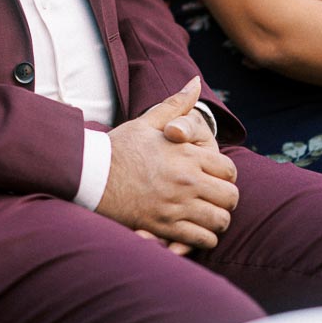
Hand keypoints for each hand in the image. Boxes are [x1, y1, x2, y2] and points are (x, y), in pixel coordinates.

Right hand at [97, 77, 238, 249]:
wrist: (91, 175)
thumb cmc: (119, 147)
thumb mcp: (147, 122)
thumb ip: (176, 104)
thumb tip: (195, 82)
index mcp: (186, 155)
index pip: (229, 170)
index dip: (226, 175)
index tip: (216, 177)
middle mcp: (186, 181)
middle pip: (230, 197)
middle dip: (226, 198)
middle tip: (215, 197)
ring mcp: (176, 206)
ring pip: (220, 221)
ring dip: (217, 219)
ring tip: (206, 214)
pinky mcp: (164, 227)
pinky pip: (202, 240)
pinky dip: (203, 237)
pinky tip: (194, 229)